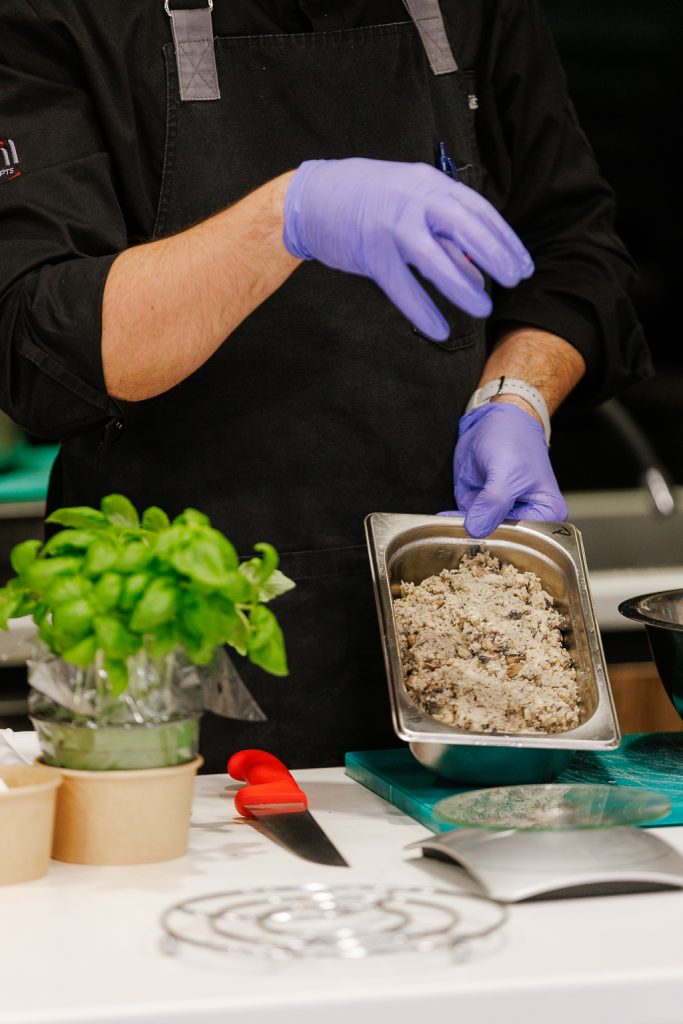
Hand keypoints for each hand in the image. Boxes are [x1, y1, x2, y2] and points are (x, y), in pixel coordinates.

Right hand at [283, 158, 533, 339]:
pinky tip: (439, 329)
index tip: (522, 265)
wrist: (312, 196)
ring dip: (462, 286)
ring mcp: (391, 225)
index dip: (504, 240)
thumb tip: (478, 272)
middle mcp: (414, 200)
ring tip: (483, 309)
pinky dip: (422, 310)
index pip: (478, 211)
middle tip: (515, 281)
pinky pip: (402, 287)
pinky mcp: (370, 252)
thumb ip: (444, 236)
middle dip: (495, 255)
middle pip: (465, 227)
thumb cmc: (369, 202)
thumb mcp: (412, 206)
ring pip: (435, 259)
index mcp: (430, 185)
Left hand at [452, 404, 567, 537]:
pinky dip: (453, 522)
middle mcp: (527, 519)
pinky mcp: (482, 509)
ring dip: (463, 532)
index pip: (528, 541)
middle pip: (505, 542)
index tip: (480, 539)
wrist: (495, 419)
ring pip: (483, 535)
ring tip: (446, 526)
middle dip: (481, 540)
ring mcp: (502, 515)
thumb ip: (494, 501)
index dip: (504, 542)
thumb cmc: (513, 439)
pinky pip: (467, 523)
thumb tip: (477, 529)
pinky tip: (443, 518)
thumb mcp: (506, 470)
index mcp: (548, 514)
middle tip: (458, 534)